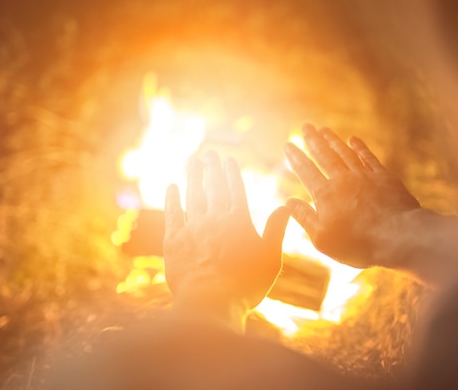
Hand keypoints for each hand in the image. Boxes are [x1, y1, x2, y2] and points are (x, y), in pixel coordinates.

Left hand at [163, 151, 289, 322]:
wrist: (211, 302)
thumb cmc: (246, 285)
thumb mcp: (271, 259)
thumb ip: (276, 230)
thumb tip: (285, 206)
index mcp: (239, 221)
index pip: (236, 189)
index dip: (232, 173)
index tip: (228, 159)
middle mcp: (215, 218)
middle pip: (214, 187)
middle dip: (212, 169)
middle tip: (210, 154)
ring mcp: (193, 228)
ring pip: (193, 195)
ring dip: (193, 176)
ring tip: (193, 162)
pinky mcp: (174, 240)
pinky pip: (172, 213)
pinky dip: (172, 198)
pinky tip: (172, 187)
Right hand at [284, 124, 420, 268]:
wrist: (398, 236)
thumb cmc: (357, 243)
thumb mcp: (323, 238)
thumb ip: (304, 218)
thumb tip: (288, 202)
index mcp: (325, 195)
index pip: (306, 171)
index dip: (296, 157)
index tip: (288, 145)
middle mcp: (342, 180)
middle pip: (325, 155)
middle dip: (313, 140)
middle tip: (306, 126)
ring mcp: (364, 176)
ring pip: (345, 152)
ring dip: (333, 140)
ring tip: (324, 130)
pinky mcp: (384, 177)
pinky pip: (368, 157)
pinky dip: (359, 147)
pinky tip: (353, 140)